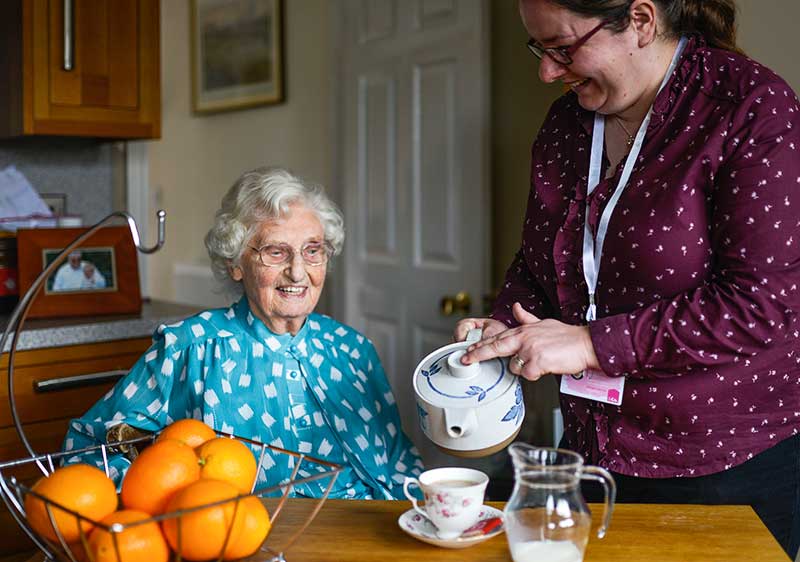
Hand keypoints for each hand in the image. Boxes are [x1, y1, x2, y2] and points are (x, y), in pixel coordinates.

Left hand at [460, 303, 599, 380]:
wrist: (586, 343)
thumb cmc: (566, 336)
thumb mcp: (543, 323)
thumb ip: (526, 318)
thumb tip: (516, 307)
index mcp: (523, 330)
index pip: (497, 338)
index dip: (481, 344)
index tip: (468, 349)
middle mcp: (524, 338)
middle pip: (495, 347)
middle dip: (478, 354)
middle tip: (466, 359)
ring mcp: (530, 350)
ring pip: (514, 367)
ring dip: (525, 369)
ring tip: (541, 361)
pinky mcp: (538, 362)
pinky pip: (528, 375)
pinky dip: (536, 374)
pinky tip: (546, 367)